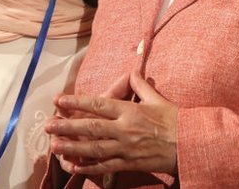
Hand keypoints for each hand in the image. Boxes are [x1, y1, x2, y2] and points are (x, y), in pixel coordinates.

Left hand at [46, 71, 177, 175]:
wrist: (190, 144)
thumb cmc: (175, 120)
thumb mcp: (158, 98)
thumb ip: (141, 86)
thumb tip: (132, 72)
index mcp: (130, 110)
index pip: (99, 104)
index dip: (77, 102)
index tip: (60, 100)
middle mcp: (125, 129)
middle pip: (91, 127)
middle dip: (67, 125)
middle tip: (48, 124)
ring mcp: (126, 148)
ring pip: (94, 148)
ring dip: (72, 147)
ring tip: (54, 145)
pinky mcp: (129, 163)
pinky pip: (105, 166)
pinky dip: (88, 166)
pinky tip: (74, 165)